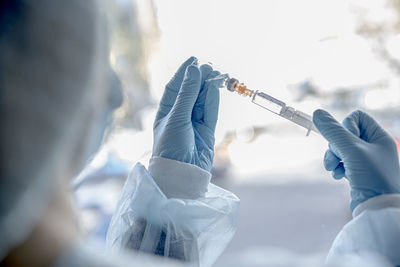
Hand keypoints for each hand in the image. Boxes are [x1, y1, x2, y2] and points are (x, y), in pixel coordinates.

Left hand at [152, 57, 220, 171]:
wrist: (180, 174)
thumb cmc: (170, 146)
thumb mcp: (176, 117)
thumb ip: (187, 94)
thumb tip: (194, 70)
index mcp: (166, 112)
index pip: (175, 87)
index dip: (184, 73)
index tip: (194, 59)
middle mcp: (180, 116)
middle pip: (191, 92)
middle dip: (199, 79)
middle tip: (209, 67)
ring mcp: (194, 123)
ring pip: (203, 100)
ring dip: (208, 87)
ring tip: (215, 74)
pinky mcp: (208, 131)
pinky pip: (211, 111)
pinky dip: (213, 99)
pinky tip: (216, 87)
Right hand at [313, 109, 399, 210]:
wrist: (380, 209)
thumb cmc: (373, 177)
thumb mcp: (352, 150)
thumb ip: (333, 131)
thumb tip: (317, 113)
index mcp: (379, 136)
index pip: (356, 117)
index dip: (346, 125)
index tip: (346, 140)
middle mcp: (373, 146)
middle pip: (344, 134)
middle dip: (335, 146)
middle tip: (336, 158)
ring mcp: (365, 159)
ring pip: (340, 148)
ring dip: (332, 157)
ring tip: (333, 168)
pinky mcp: (358, 172)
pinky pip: (341, 162)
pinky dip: (337, 167)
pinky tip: (338, 176)